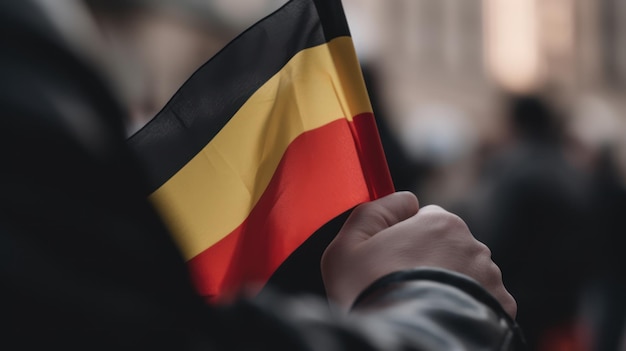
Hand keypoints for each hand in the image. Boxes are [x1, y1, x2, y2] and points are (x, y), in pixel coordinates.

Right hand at [321, 191, 516, 317]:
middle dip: (429, 260)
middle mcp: (472, 245)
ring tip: (421, 305)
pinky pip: (481, 300)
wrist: (403, 341)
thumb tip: (404, 200)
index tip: (392, 260)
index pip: (426, 218)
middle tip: (403, 286)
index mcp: (439, 222)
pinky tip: (441, 316)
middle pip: (447, 245)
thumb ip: (375, 210)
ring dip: (449, 283)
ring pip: (465, 273)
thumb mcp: (349, 245)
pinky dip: (464, 306)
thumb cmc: (370, 293)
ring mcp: (490, 279)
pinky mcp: (501, 309)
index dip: (406, 237)